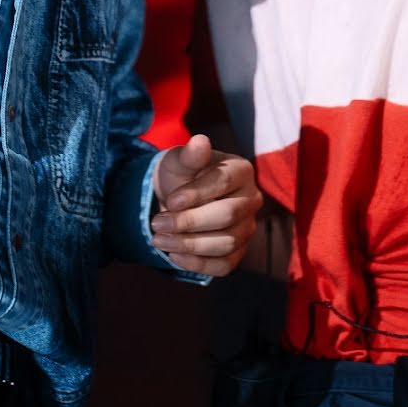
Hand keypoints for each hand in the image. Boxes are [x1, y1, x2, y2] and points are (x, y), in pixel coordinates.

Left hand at [149, 134, 260, 276]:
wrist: (177, 198)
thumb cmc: (181, 175)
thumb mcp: (179, 160)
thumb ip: (189, 154)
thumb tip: (200, 141)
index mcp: (241, 170)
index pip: (223, 183)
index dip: (196, 194)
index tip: (170, 201)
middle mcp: (251, 199)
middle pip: (227, 217)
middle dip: (188, 222)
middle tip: (156, 223)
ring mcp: (247, 227)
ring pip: (226, 243)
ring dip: (188, 245)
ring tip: (158, 239)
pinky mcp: (239, 252)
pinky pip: (224, 265)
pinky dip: (198, 264)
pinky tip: (173, 255)